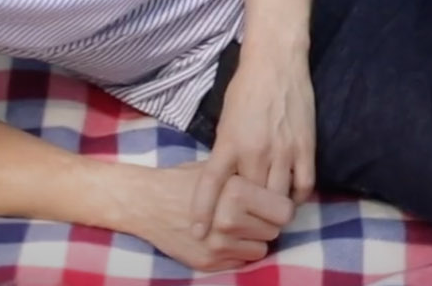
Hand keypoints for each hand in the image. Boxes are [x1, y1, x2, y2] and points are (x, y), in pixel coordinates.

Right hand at [117, 162, 291, 270]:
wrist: (146, 203)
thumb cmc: (186, 181)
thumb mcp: (221, 170)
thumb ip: (252, 180)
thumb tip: (284, 189)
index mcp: (237, 192)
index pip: (285, 211)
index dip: (278, 206)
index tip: (269, 203)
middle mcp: (229, 220)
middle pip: (274, 230)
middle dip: (265, 222)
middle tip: (250, 213)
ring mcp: (219, 245)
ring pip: (261, 248)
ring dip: (253, 238)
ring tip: (237, 225)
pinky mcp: (208, 262)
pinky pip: (242, 261)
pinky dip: (237, 251)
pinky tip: (223, 237)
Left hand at [190, 51, 316, 239]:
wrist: (276, 62)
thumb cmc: (245, 88)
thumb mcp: (225, 121)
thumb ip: (226, 150)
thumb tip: (226, 179)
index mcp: (229, 143)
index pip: (211, 187)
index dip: (204, 213)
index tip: (199, 233)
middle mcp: (255, 151)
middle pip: (247, 200)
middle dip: (243, 217)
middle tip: (240, 228)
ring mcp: (283, 151)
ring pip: (277, 198)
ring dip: (271, 212)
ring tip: (268, 219)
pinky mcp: (306, 147)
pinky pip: (303, 184)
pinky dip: (297, 197)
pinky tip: (291, 199)